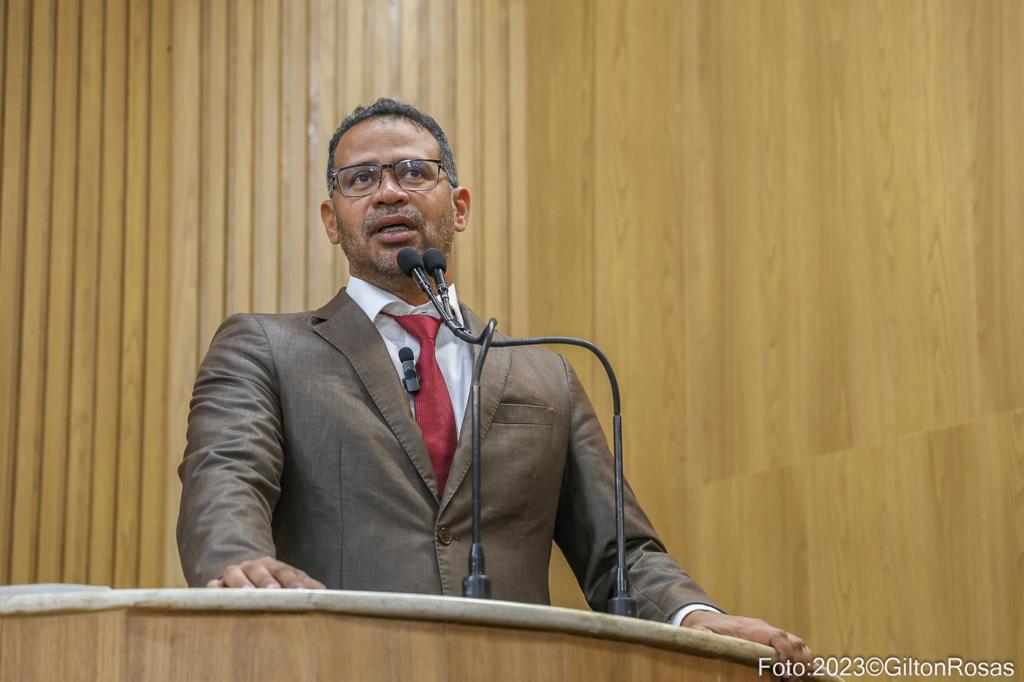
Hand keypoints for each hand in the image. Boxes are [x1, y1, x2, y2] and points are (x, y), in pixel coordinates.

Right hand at [205, 556, 325, 588]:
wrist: (242, 574)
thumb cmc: (271, 582)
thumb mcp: (288, 580)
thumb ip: (304, 585)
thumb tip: (324, 592)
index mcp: (273, 565)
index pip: (285, 572)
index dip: (293, 582)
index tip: (301, 593)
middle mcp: (253, 566)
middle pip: (260, 571)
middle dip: (267, 581)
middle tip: (274, 591)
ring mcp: (233, 573)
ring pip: (235, 575)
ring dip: (241, 584)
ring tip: (248, 595)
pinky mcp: (216, 584)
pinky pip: (212, 585)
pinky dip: (213, 589)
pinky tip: (216, 594)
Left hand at [681, 611, 811, 676]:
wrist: (710, 619)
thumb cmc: (707, 629)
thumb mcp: (703, 633)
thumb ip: (705, 638)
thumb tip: (704, 643)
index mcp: (751, 628)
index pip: (775, 636)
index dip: (785, 651)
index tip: (786, 670)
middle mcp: (765, 629)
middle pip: (793, 640)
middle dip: (800, 661)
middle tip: (793, 680)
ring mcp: (770, 634)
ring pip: (798, 643)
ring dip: (805, 661)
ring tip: (801, 677)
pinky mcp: (773, 640)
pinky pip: (794, 647)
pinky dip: (802, 659)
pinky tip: (803, 674)